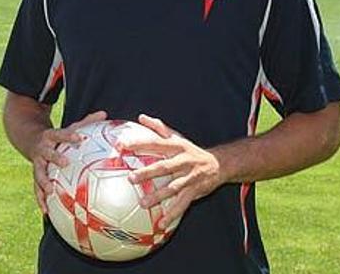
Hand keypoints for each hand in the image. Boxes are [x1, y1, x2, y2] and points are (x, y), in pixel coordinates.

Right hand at [32, 111, 107, 213]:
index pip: (60, 134)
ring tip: (50, 192)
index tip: (79, 138)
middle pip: (48, 154)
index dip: (69, 136)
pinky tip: (47, 211)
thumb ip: (86, 122)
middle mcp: (42, 150)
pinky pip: (37, 189)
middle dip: (55, 158)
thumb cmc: (57, 136)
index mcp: (51, 137)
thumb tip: (105, 113)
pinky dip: (41, 200)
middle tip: (65, 164)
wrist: (30, 139)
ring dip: (44, 182)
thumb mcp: (68, 126)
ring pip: (39, 173)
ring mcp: (37, 163)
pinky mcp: (35, 175)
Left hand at [121, 114, 223, 228]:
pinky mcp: (195, 190)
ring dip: (158, 196)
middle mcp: (183, 161)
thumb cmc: (190, 150)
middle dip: (148, 173)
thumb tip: (141, 117)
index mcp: (176, 147)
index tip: (121, 145)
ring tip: (143, 203)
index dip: (138, 143)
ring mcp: (190, 177)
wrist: (219, 163)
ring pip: (173, 187)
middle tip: (131, 178)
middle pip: (164, 167)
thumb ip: (159, 127)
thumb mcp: (177, 137)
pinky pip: (183, 203)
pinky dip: (173, 213)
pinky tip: (161, 222)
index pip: (155, 143)